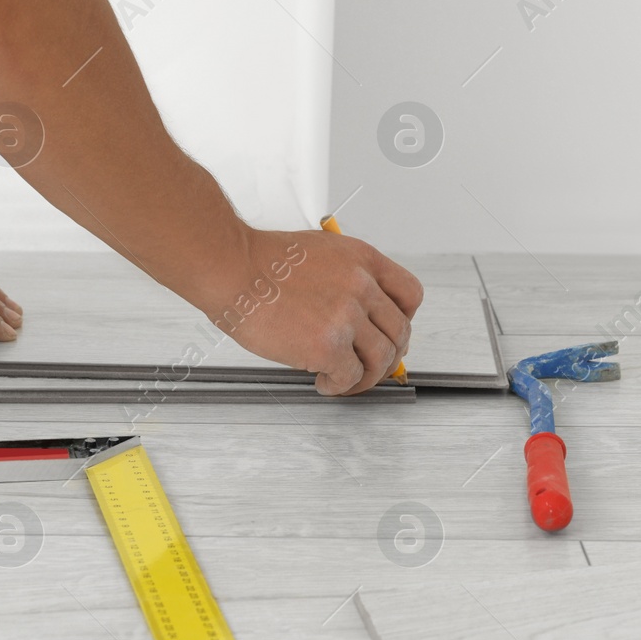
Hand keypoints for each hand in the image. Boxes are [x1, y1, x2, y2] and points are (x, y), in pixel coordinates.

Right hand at [207, 229, 422, 395]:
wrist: (231, 268)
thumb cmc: (260, 261)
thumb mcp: (320, 252)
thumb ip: (346, 277)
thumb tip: (357, 312)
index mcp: (362, 260)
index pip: (409, 294)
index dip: (403, 319)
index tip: (391, 332)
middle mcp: (361, 286)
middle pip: (400, 331)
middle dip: (388, 355)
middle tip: (371, 366)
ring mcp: (347, 316)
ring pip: (381, 359)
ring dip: (365, 377)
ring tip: (345, 380)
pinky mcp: (327, 345)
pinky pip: (350, 377)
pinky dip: (339, 386)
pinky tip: (324, 382)